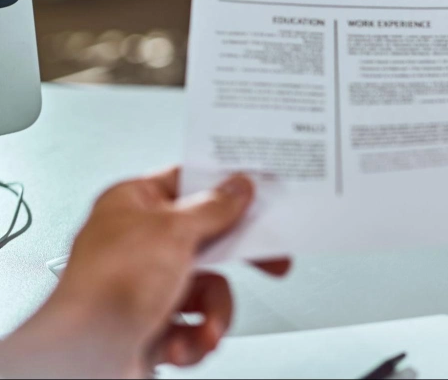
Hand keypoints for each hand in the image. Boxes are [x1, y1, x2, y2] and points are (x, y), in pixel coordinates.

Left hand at [0, 169, 289, 378]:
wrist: (83, 359)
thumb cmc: (107, 289)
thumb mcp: (174, 232)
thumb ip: (214, 207)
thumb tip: (237, 188)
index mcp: (132, 205)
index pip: (188, 183)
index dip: (225, 188)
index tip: (257, 194)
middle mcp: (137, 242)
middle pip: (207, 238)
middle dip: (234, 263)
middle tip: (269, 260)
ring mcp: (145, 285)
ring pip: (208, 287)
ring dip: (214, 311)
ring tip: (206, 326)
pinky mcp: (152, 322)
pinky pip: (195, 322)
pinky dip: (196, 336)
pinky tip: (183, 343)